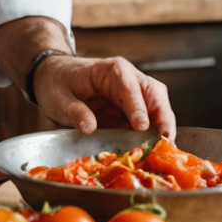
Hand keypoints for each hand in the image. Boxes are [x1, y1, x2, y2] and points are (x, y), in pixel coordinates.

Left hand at [33, 55, 175, 139]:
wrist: (55, 78)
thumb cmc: (58, 82)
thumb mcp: (58, 98)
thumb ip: (74, 111)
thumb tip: (90, 127)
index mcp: (112, 70)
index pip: (130, 87)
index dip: (138, 106)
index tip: (142, 127)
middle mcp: (129, 79)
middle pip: (154, 94)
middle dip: (163, 117)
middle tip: (166, 141)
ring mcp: (133, 94)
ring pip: (157, 107)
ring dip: (163, 128)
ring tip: (165, 150)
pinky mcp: (131, 110)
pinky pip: (148, 121)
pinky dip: (153, 135)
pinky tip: (153, 151)